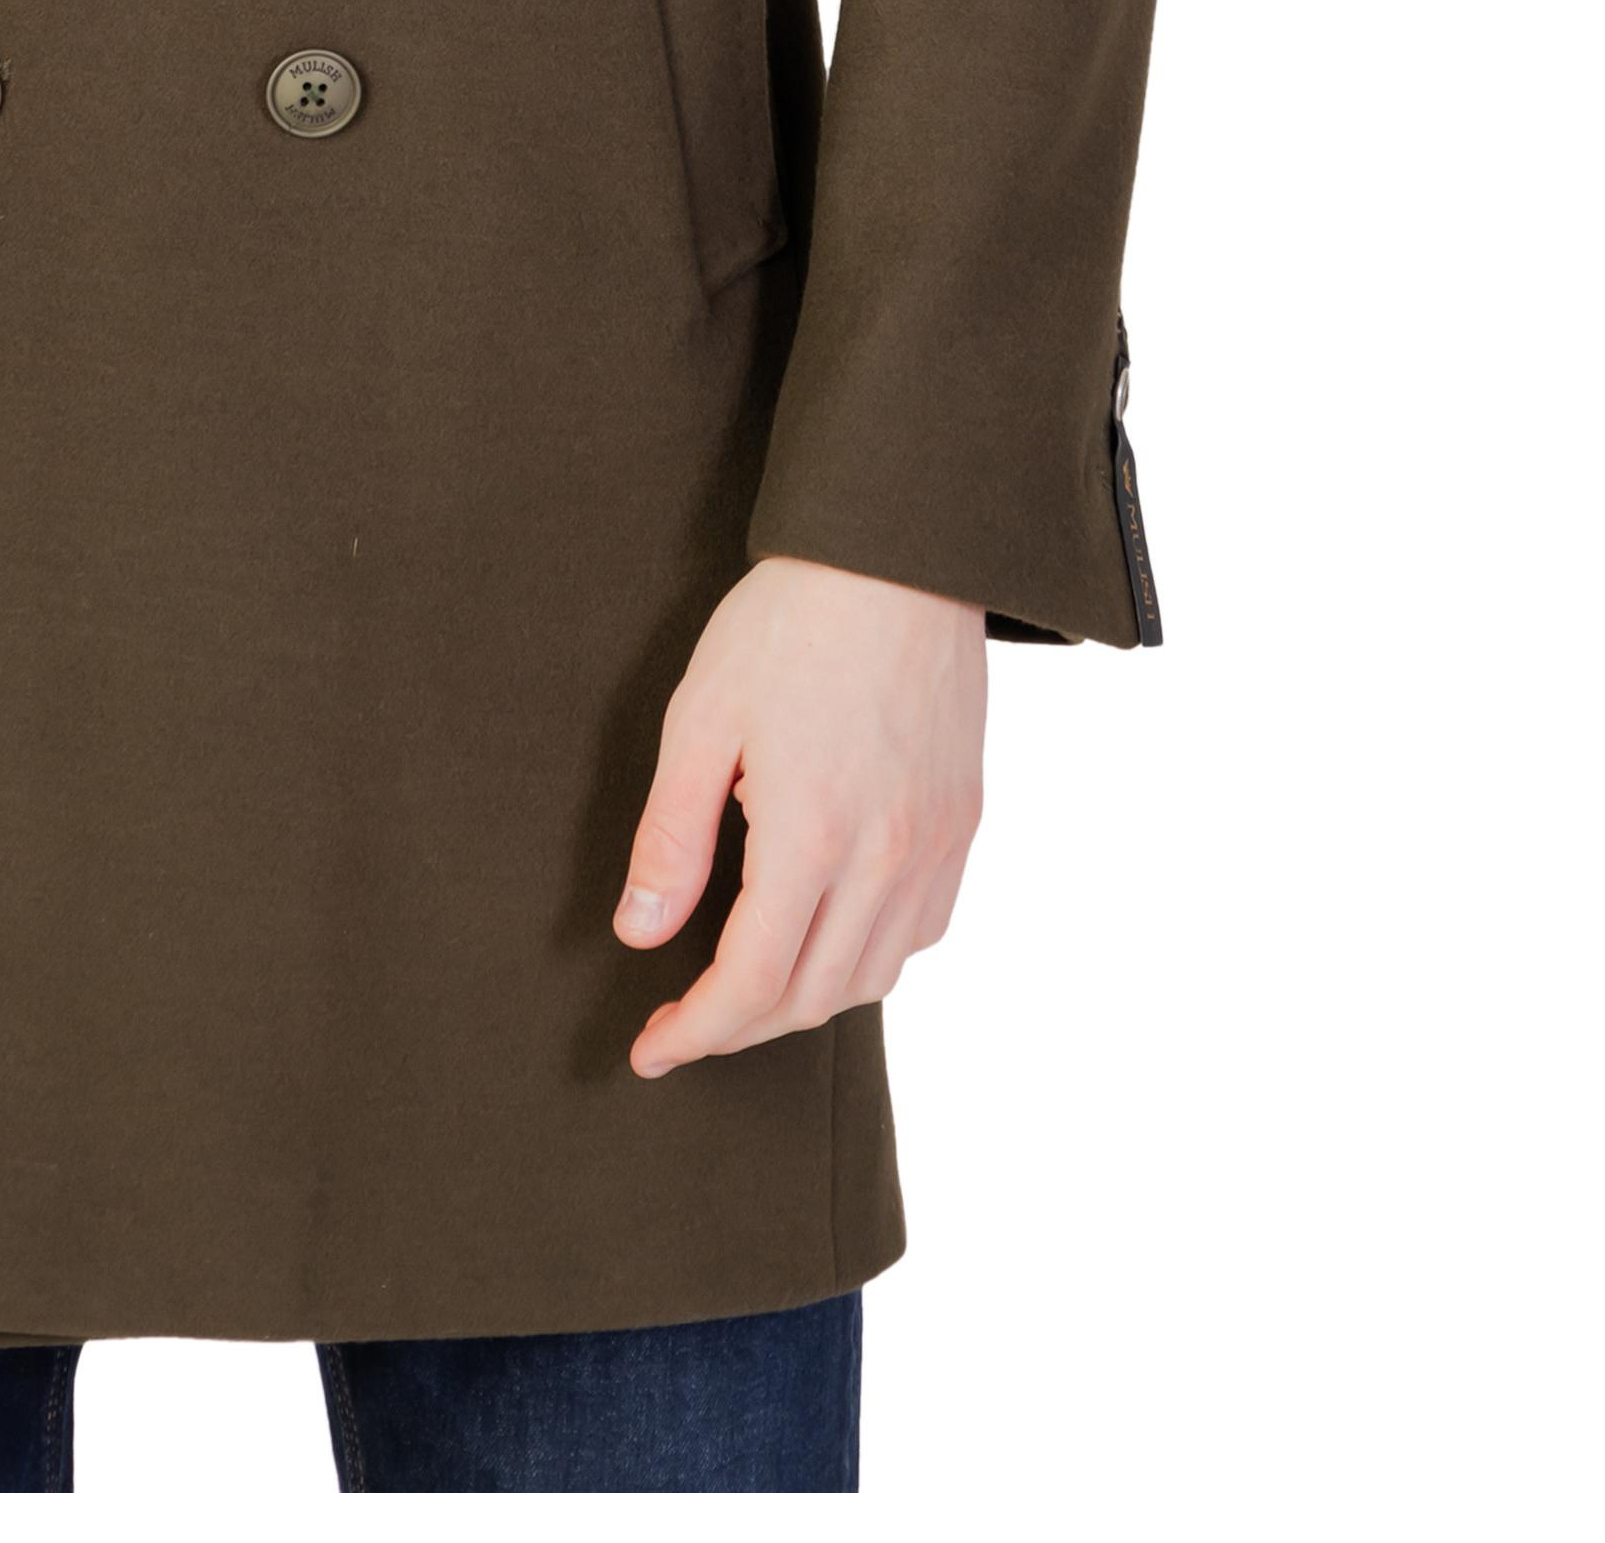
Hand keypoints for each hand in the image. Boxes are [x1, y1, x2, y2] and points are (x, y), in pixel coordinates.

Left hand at [615, 555, 984, 1075]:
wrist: (898, 553)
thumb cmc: (788, 624)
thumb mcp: (699, 719)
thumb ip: (671, 836)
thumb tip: (641, 932)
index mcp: (812, 835)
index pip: (753, 983)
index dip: (697, 1032)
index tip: (650, 1050)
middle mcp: (886, 857)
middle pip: (814, 998)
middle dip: (740, 1030)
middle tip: (683, 1026)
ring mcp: (936, 844)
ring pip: (874, 977)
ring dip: (805, 1003)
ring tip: (745, 989)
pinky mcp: (963, 821)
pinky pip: (921, 931)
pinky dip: (868, 960)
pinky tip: (827, 938)